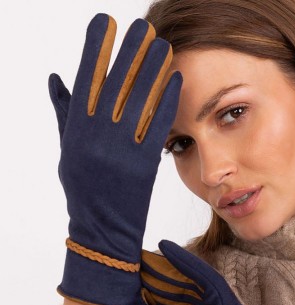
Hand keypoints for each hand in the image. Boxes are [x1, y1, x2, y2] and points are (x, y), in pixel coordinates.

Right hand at [49, 14, 181, 304]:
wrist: (101, 230)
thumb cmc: (84, 191)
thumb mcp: (68, 151)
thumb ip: (65, 114)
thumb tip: (57, 78)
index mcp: (76, 131)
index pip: (86, 81)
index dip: (97, 49)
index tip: (105, 23)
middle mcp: (96, 138)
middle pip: (115, 85)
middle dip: (129, 52)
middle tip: (142, 27)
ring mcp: (120, 151)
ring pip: (138, 102)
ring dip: (152, 70)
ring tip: (163, 45)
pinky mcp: (143, 165)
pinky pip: (156, 126)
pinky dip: (166, 102)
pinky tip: (175, 80)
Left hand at [140, 241, 294, 304]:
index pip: (191, 298)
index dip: (168, 288)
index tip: (147, 278)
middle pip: (192, 286)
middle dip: (166, 274)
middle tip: (142, 262)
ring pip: (197, 278)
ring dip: (171, 265)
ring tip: (148, 254)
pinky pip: (205, 277)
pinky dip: (186, 262)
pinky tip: (166, 249)